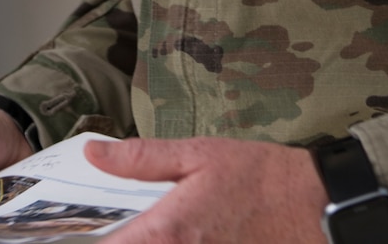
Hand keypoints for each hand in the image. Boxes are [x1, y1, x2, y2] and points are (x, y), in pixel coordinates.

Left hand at [85, 135, 328, 243]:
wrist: (319, 209)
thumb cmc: (261, 179)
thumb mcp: (198, 155)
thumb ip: (140, 159)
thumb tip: (93, 153)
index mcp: (167, 234)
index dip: (87, 242)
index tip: (68, 233)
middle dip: (123, 242)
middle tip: (115, 229)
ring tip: (150, 230)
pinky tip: (180, 238)